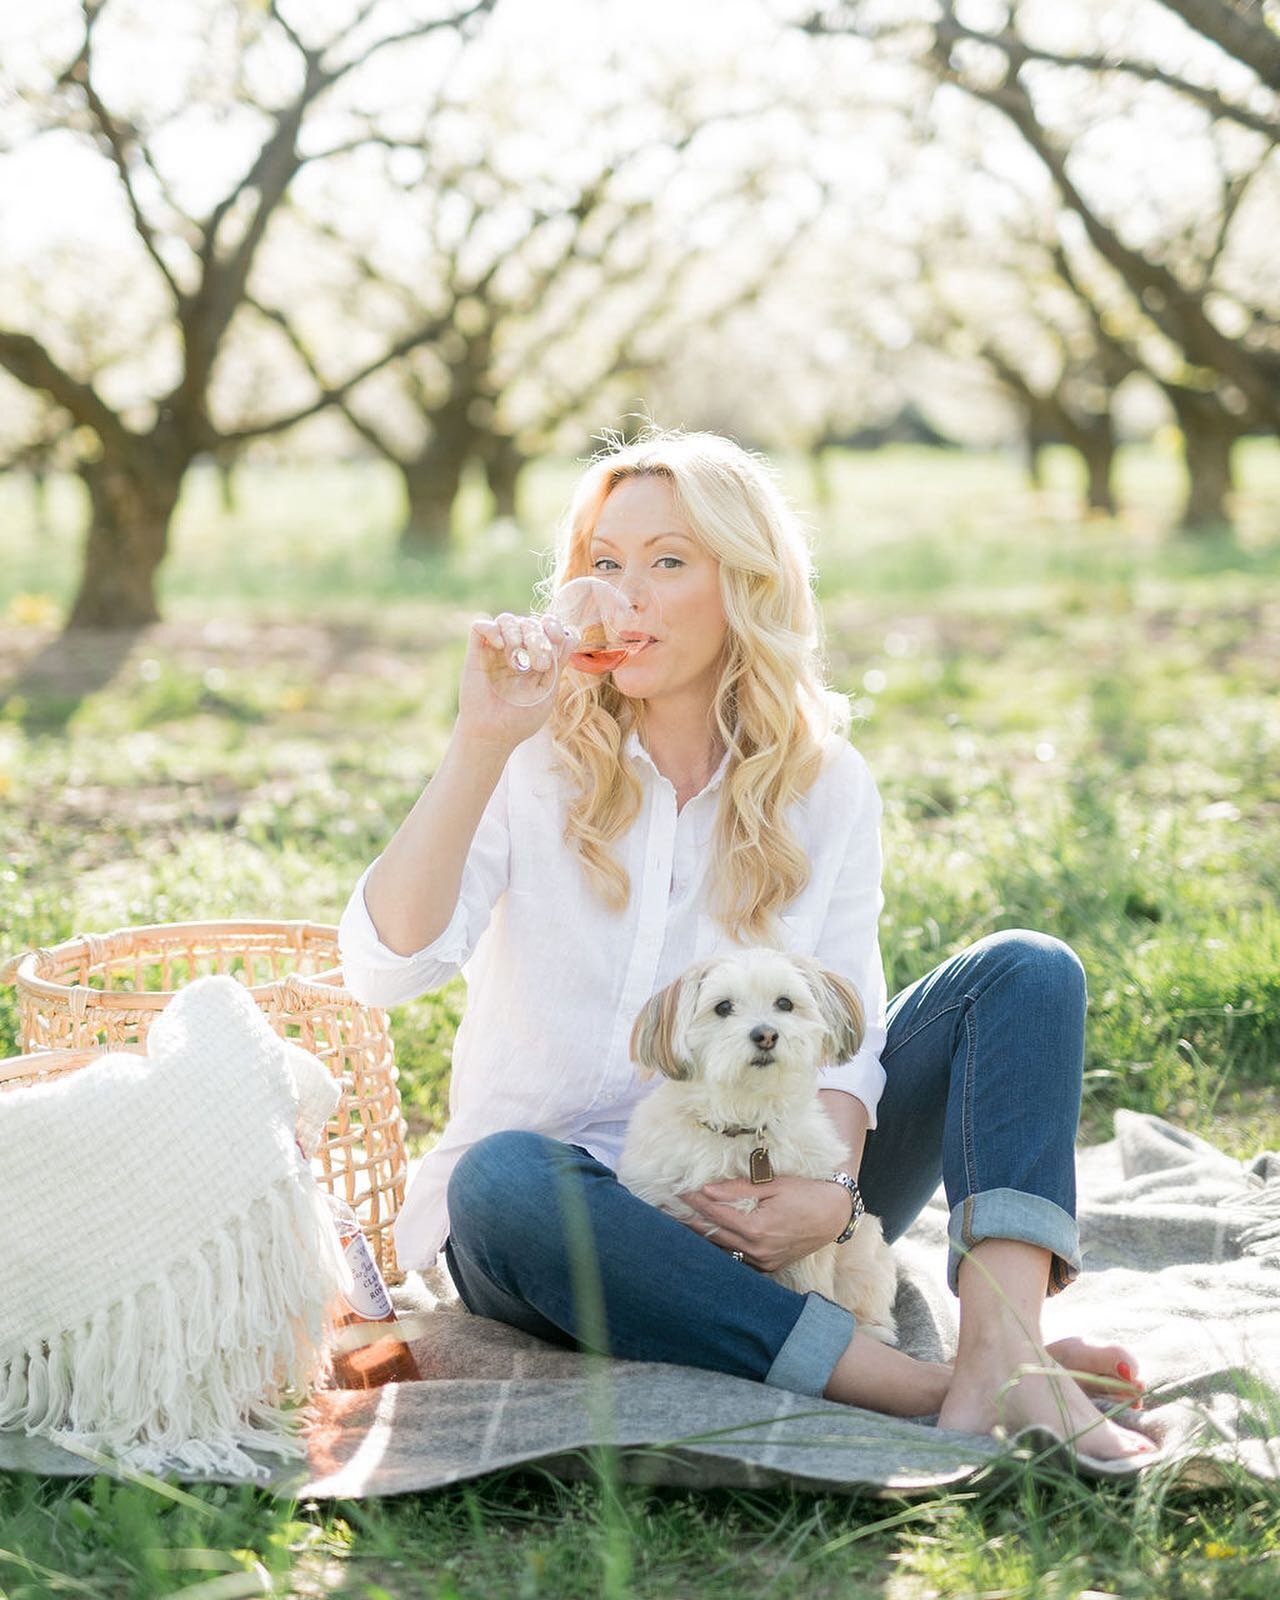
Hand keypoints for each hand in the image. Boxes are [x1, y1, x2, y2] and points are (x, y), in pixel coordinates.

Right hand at [457, 612, 572, 749]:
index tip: (558, 639)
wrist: (493, 735)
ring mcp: (496, 650)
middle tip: (539, 665)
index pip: (547, 628)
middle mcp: (517, 651)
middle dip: (538, 638)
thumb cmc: (521, 718)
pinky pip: (480, 626)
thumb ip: (558, 664)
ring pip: (507, 619)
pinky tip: (500, 646)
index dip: (555, 625)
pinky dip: (492, 629)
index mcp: (536, 658)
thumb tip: (571, 635)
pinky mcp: (476, 653)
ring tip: (517, 655)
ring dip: (517, 631)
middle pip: (530, 623)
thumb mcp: (547, 691)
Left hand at [662, 1174, 851, 1273]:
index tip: (676, 1191)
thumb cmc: (807, 1194)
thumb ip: (740, 1189)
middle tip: (664, 1211)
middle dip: (688, 1222)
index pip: (715, 1214)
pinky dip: (720, 1248)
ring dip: (699, 1238)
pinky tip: (704, 1241)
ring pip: (721, 1251)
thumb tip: (708, 1190)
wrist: (836, 1216)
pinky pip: (736, 1259)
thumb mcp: (774, 1185)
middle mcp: (757, 1250)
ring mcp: (762, 1262)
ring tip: (676, 1225)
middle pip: (712, 1235)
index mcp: (757, 1228)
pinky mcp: (768, 1266)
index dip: (693, 1201)